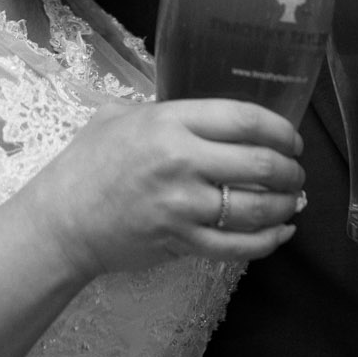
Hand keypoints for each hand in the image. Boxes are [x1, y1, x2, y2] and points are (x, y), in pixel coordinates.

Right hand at [23, 99, 304, 279]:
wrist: (61, 221)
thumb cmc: (87, 164)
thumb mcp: (118, 116)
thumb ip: (163, 110)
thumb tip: (202, 112)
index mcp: (169, 122)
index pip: (243, 119)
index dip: (279, 129)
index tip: (290, 138)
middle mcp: (181, 161)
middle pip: (259, 164)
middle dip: (290, 169)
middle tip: (296, 171)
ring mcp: (183, 206)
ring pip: (256, 208)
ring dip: (286, 205)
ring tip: (294, 200)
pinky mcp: (182, 242)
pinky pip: (238, 246)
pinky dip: (268, 241)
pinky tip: (281, 232)